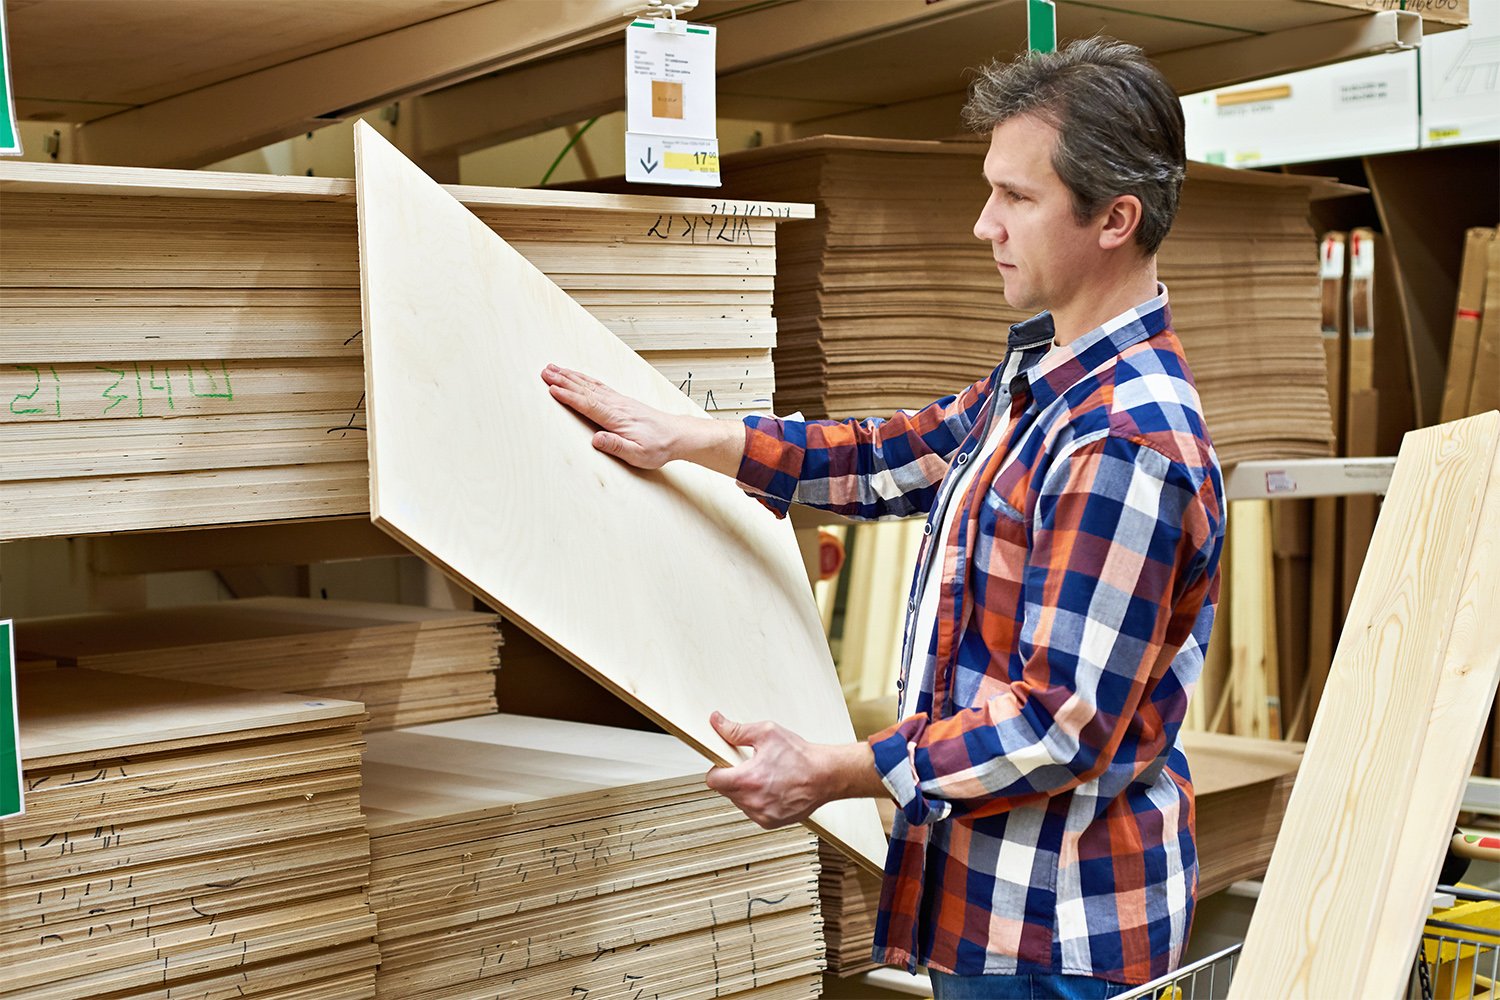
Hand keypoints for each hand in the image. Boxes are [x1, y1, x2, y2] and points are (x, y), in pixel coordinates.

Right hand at [541, 364, 679, 468]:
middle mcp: (616, 405)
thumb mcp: (638, 454)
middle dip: (564, 380)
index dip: (568, 396)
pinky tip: (578, 376)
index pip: (588, 404)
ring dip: (571, 376)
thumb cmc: (658, 447)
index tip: (552, 388)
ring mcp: (619, 400)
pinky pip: (598, 386)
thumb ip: (616, 446)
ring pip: (590, 385)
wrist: (677, 435)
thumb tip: (596, 440)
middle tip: (545, 372)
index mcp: (617, 418)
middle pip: (585, 389)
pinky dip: (585, 379)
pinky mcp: (622, 401)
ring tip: (555, 369)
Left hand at [705, 711, 827, 827]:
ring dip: (745, 790)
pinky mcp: (770, 822)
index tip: (726, 764)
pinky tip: (772, 789)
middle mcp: (753, 801)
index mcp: (747, 780)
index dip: (717, 769)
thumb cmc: (801, 756)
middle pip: (725, 791)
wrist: (826, 775)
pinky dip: (757, 801)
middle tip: (750, 766)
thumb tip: (717, 723)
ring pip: (739, 802)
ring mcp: (761, 815)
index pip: (713, 781)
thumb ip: (736, 730)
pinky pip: (753, 811)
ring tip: (765, 777)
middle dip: (733, 777)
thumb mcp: (767, 733)